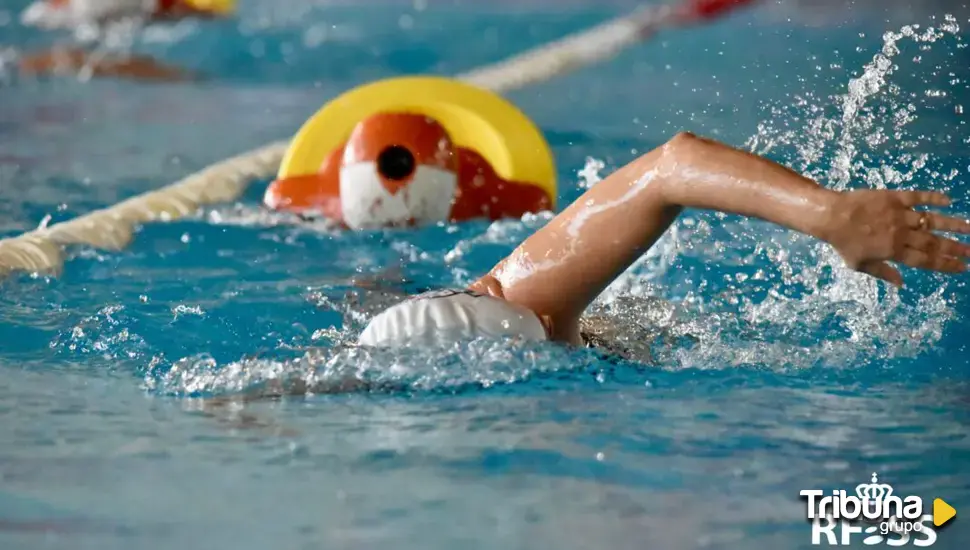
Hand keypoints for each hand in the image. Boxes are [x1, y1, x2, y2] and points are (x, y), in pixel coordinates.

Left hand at [821, 189, 969, 285]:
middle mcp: (901, 234)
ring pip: (932, 220)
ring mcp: (899, 214)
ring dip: (954, 224)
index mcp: (893, 251)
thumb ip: (883, 273)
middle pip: (933, 242)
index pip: (925, 260)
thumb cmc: (843, 243)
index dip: (945, 264)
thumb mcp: (860, 265)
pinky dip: (934, 197)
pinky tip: (949, 200)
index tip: (962, 267)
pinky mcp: (895, 197)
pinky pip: (918, 197)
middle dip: (955, 248)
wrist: (832, 216)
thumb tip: (901, 284)